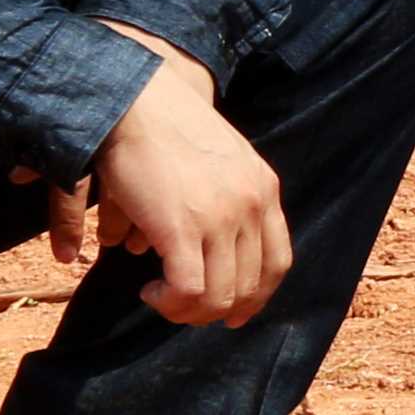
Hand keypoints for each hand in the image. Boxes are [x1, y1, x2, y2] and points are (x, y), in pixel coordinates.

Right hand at [89, 26, 292, 325]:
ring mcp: (221, 217)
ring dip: (188, 311)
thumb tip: (200, 253)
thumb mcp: (220, 161)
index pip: (277, 262)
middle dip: (215, 310)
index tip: (231, 313)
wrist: (137, 101)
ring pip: (219, 295)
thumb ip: (224, 204)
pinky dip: (171, 304)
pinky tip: (151, 292)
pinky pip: (189, 291)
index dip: (255, 297)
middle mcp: (252, 205)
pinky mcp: (184, 227)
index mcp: (264, 189)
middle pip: (248, 286)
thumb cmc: (168, 130)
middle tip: (182, 309)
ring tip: (161, 299)